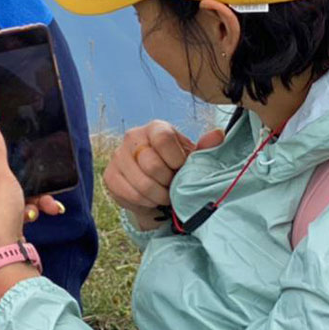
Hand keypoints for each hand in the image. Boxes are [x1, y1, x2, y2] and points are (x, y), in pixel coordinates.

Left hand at [0, 121, 62, 257]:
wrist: (0, 250)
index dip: (1, 136)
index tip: (19, 133)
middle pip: (7, 167)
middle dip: (29, 174)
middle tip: (42, 176)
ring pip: (18, 188)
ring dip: (36, 195)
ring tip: (47, 204)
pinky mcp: (1, 215)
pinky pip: (20, 204)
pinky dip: (30, 208)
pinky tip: (35, 215)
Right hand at [102, 120, 223, 229]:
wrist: (156, 187)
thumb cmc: (177, 168)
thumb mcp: (193, 158)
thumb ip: (205, 148)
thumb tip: (218, 134)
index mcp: (155, 128)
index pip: (162, 138)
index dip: (175, 159)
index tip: (181, 169)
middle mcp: (132, 137)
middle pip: (151, 164)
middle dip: (168, 183)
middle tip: (173, 186)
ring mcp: (118, 156)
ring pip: (141, 183)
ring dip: (158, 195)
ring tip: (165, 195)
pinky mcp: (110, 175)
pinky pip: (130, 193)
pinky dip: (145, 202)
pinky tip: (151, 199)